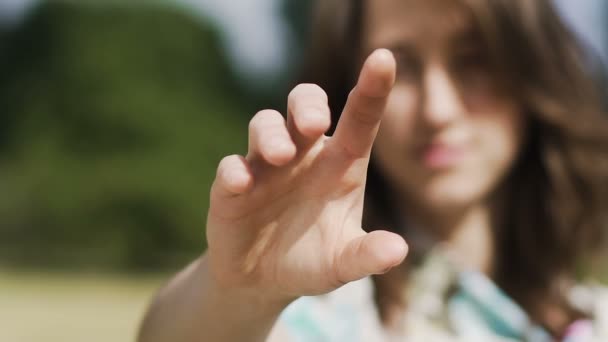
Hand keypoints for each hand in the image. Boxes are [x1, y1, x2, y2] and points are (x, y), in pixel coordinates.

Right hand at [205, 49, 407, 303]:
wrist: (262, 280)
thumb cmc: (311, 259)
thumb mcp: (343, 263)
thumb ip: (367, 255)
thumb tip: (397, 251)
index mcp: (339, 165)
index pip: (358, 120)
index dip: (372, 89)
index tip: (383, 57)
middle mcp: (303, 156)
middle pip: (304, 104)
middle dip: (307, 104)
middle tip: (314, 123)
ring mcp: (265, 167)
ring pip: (265, 124)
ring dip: (271, 133)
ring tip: (280, 155)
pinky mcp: (232, 187)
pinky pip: (231, 166)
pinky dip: (235, 170)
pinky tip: (241, 183)